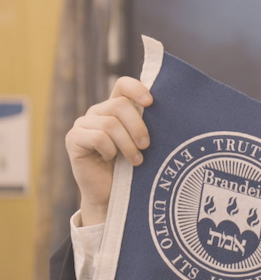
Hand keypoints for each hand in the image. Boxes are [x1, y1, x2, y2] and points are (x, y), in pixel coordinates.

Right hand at [66, 77, 152, 226]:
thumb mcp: (143, 142)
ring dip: (127, 144)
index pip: (123, 85)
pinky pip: (97, 137)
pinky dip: (110, 150)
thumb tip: (168, 108)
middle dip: (138, 127)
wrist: (112, 195)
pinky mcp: (73, 139)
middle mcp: (98, 112)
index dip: (136, 89)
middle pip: (120, 105)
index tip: (151, 102)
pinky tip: (111, 160)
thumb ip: (148, 124)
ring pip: (110, 124)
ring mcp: (83, 124)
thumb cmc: (133, 168)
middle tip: (146, 146)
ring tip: (136, 160)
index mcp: (116, 107)